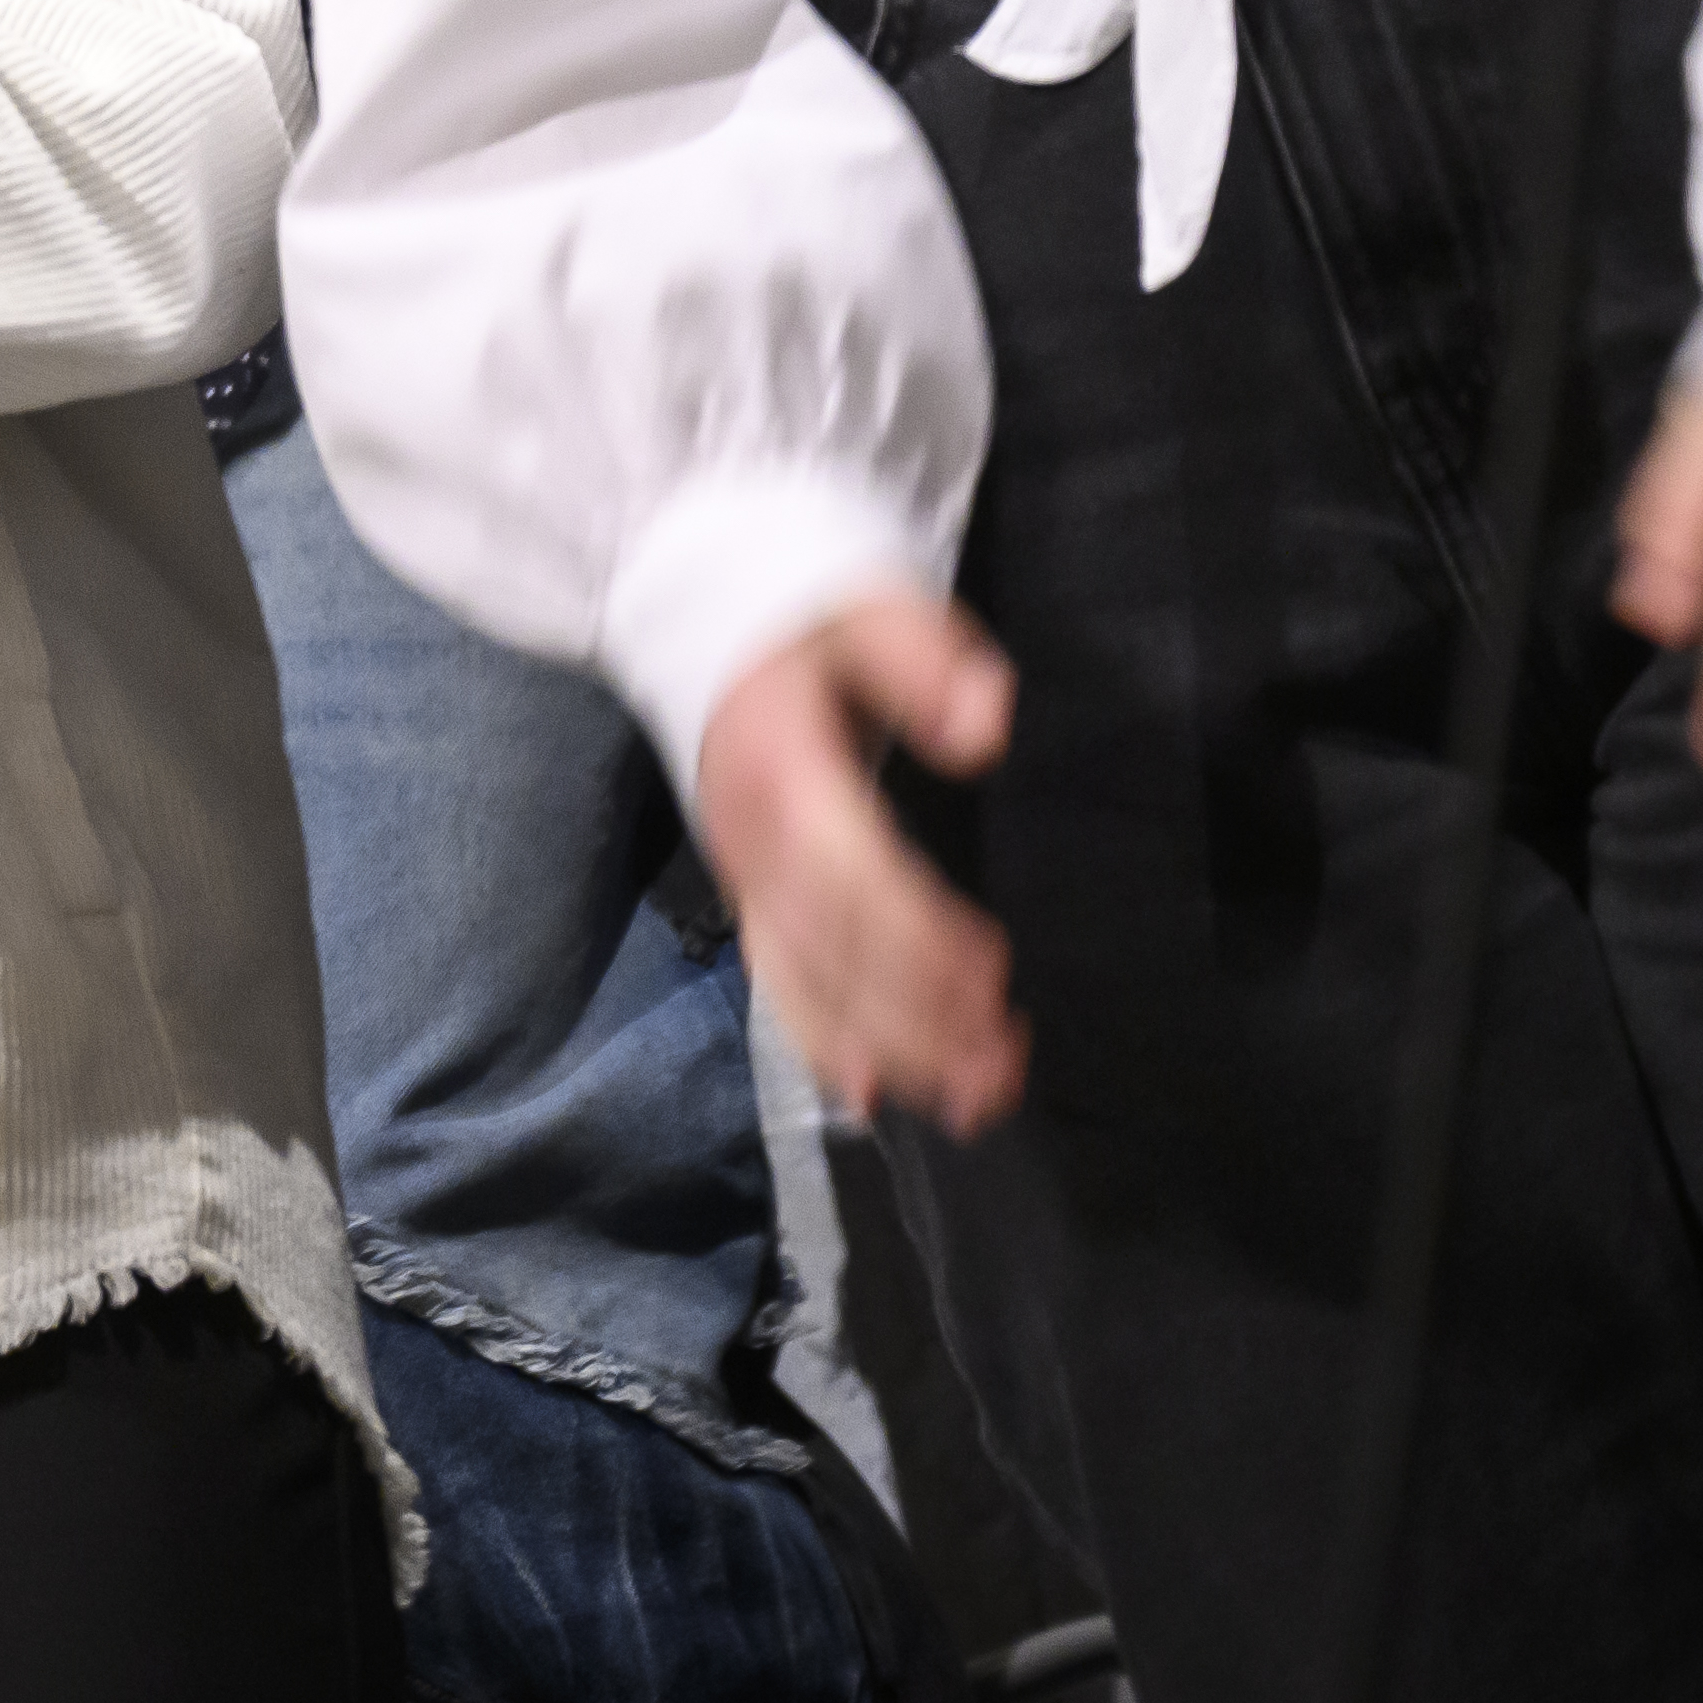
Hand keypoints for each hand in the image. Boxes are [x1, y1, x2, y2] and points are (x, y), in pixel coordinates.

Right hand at [696, 595, 1027, 1131]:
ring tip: (975, 1099)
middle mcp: (752, 839)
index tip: (995, 976)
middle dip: (918, 1020)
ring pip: (806, 982)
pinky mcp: (750, 892)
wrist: (698, 605)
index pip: (849, 875)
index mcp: (781, 769)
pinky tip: (875, 1094)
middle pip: (831, 951)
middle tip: (1004, 1068)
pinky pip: (779, 982)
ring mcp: (745, 874)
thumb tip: (987, 726)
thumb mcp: (867, 603)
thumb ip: (925, 659)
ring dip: (889, 1050)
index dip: (917, 936)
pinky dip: (823, 1044)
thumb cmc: (801, 610)